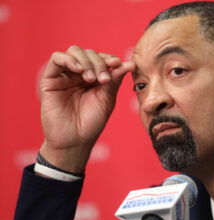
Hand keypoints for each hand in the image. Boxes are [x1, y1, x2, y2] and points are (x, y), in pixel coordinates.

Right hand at [39, 45, 134, 172]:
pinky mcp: (49, 79)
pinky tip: (79, 70)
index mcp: (93, 77)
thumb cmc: (92, 122)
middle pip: (89, 53)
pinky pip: (56, 59)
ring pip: (74, 52)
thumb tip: (131, 63)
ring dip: (86, 61)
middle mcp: (78, 74)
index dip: (109, 58)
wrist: (75, 141)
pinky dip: (68, 59)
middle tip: (104, 80)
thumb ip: (115, 80)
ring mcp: (64, 75)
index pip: (101, 58)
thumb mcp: (107, 99)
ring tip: (91, 78)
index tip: (118, 64)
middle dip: (99, 63)